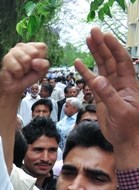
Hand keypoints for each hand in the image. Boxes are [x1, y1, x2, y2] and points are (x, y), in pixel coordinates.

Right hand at [0, 43, 48, 95]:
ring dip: (24, 70)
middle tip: (26, 69)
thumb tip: (34, 62)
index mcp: (32, 46)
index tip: (35, 65)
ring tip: (20, 71)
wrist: (15, 87)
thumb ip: (44, 65)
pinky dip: (18, 74)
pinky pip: (17, 68)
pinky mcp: (6, 58)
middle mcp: (21, 46)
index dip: (41, 59)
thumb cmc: (28, 77)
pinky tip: (14, 73)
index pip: (42, 47)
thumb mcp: (41, 71)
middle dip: (32, 65)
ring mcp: (12, 51)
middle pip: (34, 53)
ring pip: (26, 60)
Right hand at [76, 28, 138, 147]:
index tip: (104, 37)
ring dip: (95, 54)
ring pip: (102, 67)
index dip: (113, 48)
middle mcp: (120, 83)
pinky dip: (85, 72)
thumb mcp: (120, 112)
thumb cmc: (128, 127)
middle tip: (93, 32)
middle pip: (110, 60)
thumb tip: (98, 80)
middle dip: (102, 45)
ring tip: (87, 40)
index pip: (121, 61)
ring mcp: (110, 89)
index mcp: (129, 85)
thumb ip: (109, 96)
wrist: (127, 140)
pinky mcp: (101, 97)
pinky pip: (92, 81)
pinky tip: (78, 62)